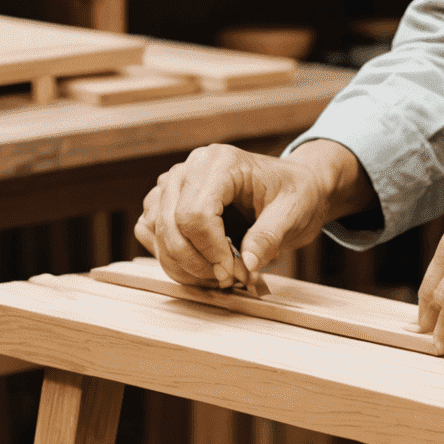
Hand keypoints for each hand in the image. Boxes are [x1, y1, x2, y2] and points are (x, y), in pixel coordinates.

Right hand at [135, 139, 372, 288]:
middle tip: (227, 280)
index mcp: (222, 163)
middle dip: (196, 262)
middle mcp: (191, 167)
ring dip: (178, 262)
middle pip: (170, 223)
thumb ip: (268, 237)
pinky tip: (197, 265)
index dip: (210, 251)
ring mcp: (174, 182)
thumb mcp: (293, 213)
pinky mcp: (167, 199)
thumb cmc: (296, 194)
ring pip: (153, 228)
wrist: (293, 186)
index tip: (234, 273)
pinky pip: (148, 229)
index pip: (195, 213)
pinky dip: (166, 254)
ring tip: (213, 275)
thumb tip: (244, 266)